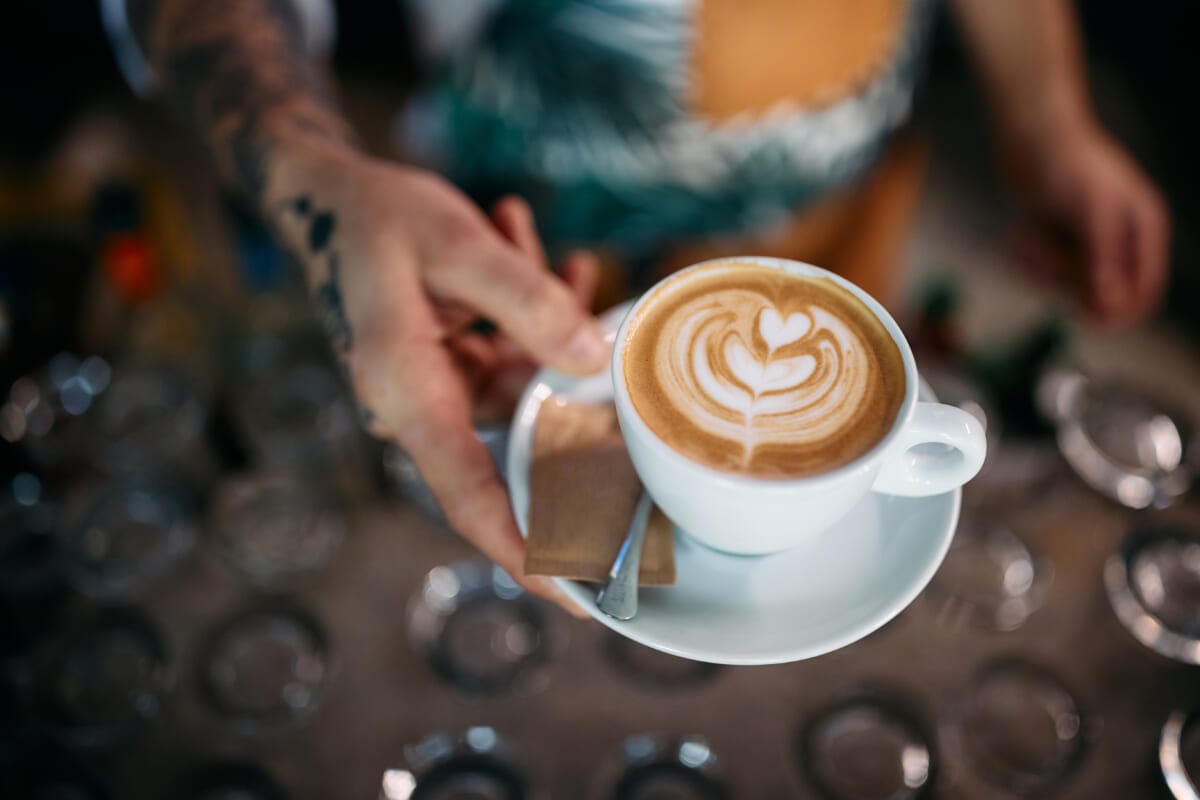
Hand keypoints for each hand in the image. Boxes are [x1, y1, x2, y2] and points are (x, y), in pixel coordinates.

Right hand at [270, 145, 605, 614]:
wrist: (324, 196)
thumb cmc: (377, 219)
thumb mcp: (454, 244)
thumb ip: (526, 300)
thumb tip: (593, 357)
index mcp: (407, 392)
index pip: (470, 497)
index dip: (526, 552)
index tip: (581, 598)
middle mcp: (421, 404)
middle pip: (515, 443)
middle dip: (573, 403)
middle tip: (622, 373)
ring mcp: (436, 388)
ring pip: (524, 382)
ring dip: (544, 318)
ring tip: (528, 244)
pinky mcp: (449, 364)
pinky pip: (511, 354)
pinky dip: (530, 309)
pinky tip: (520, 241)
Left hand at [1005, 117, 1169, 326]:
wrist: (1030, 134)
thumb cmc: (1069, 163)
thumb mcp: (1093, 212)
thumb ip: (1105, 260)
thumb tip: (1113, 303)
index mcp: (1143, 230)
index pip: (1145, 290)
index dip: (1120, 312)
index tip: (1087, 320)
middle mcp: (1119, 238)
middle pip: (1098, 292)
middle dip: (1067, 282)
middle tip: (1045, 257)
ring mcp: (1085, 240)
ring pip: (1064, 283)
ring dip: (1042, 269)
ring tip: (1029, 238)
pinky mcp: (1055, 238)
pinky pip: (1042, 269)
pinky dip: (1028, 258)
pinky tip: (1020, 236)